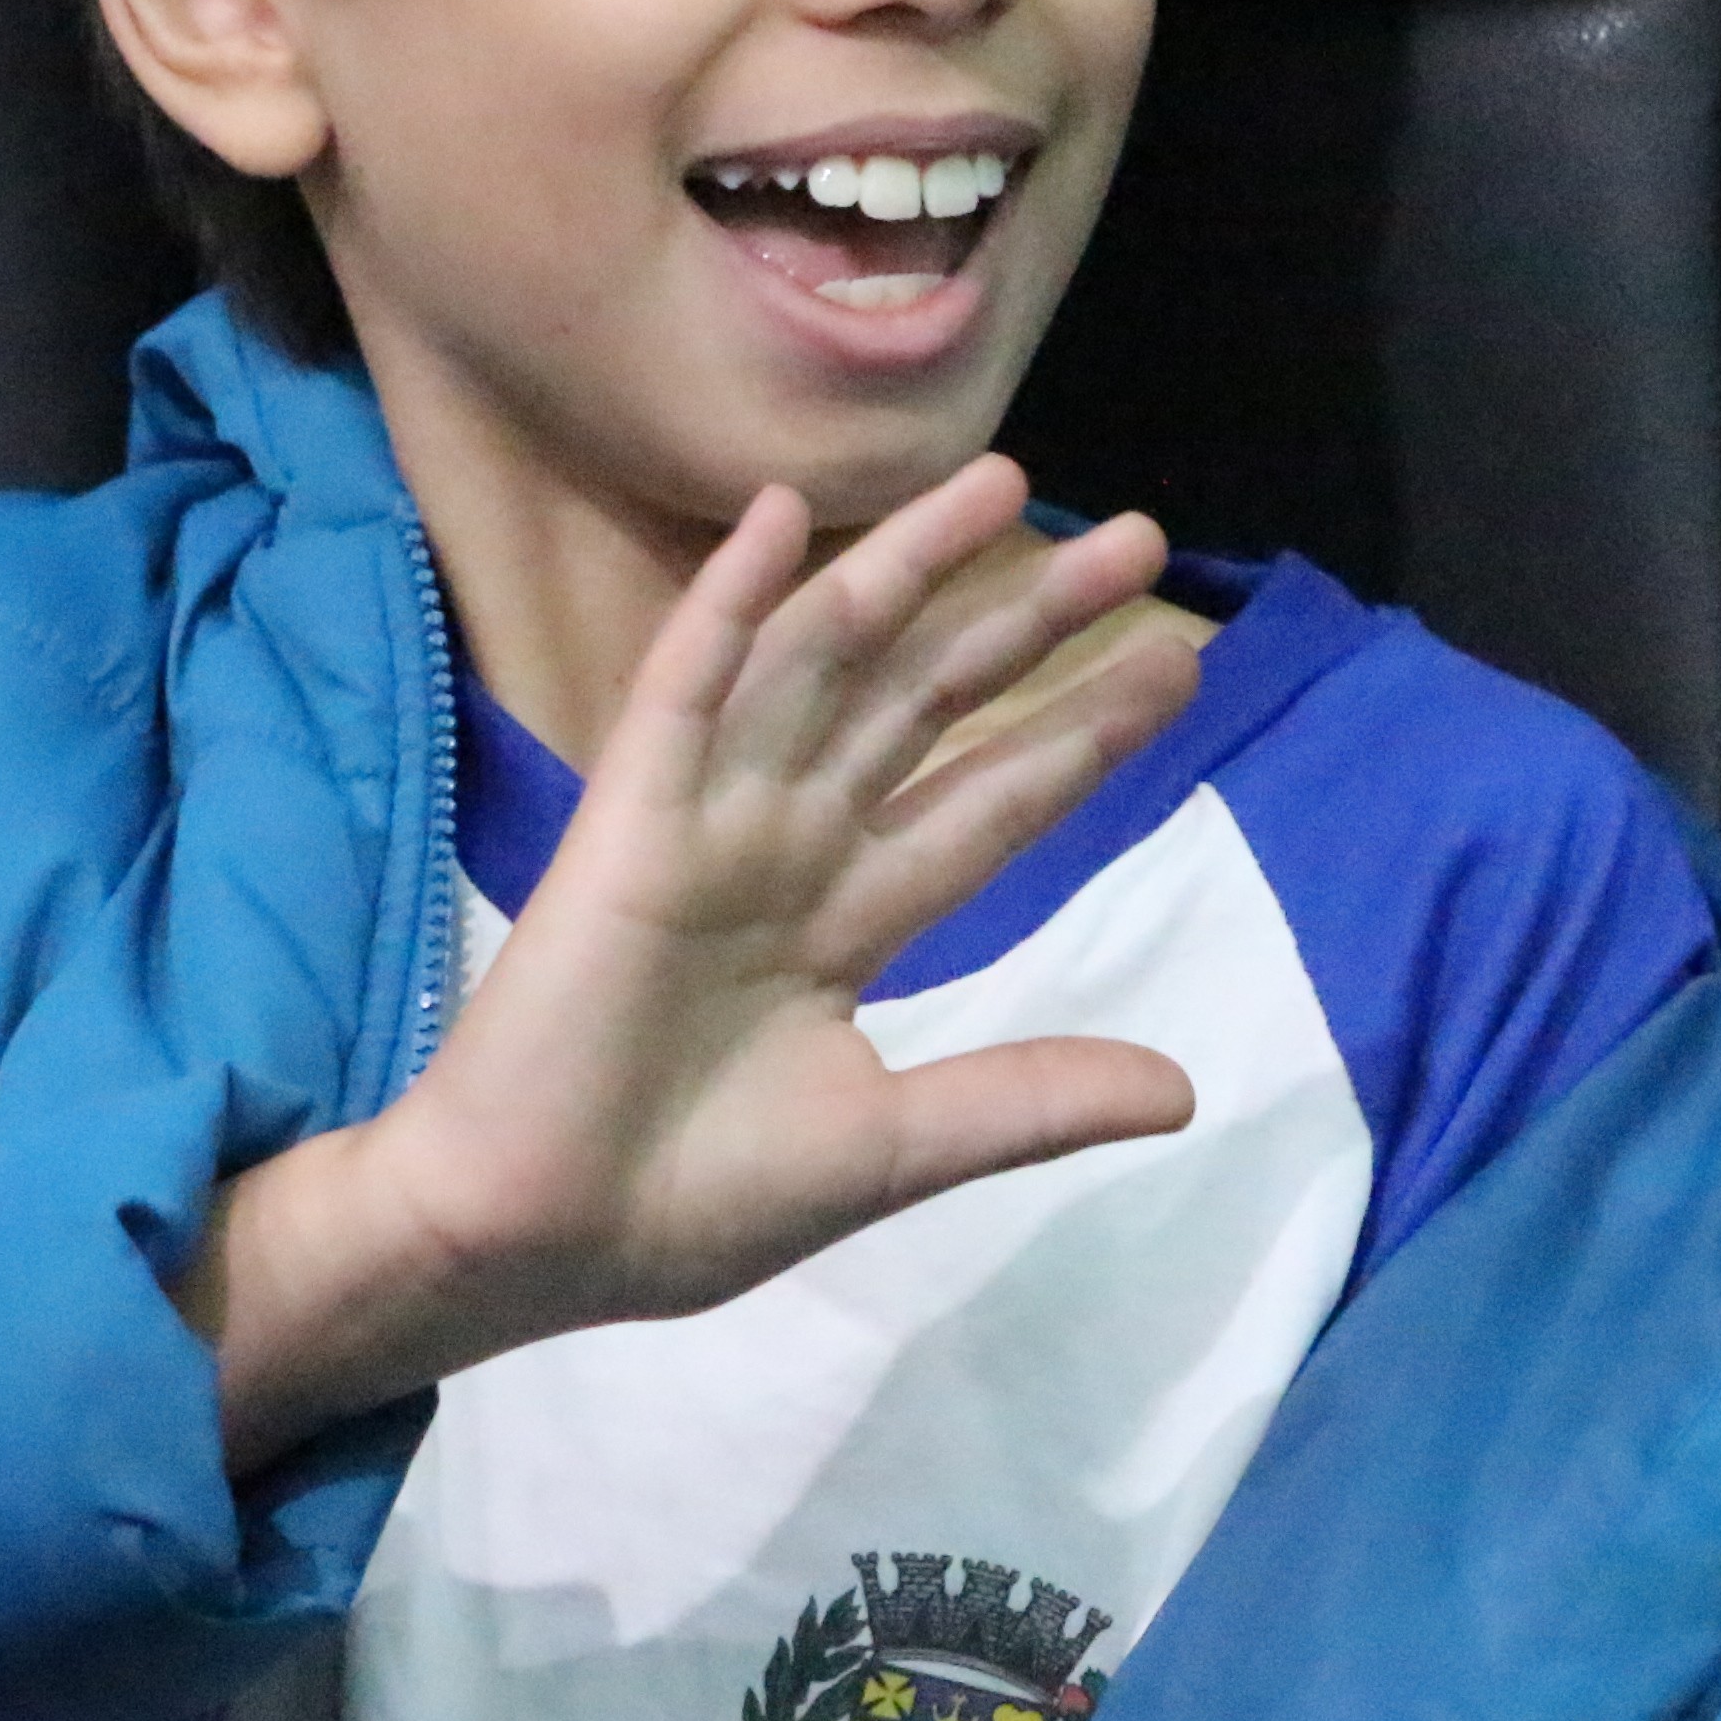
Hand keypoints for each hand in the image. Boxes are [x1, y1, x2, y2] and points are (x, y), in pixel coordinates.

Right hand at [184, 459, 1200, 1466]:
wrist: (536, 1237)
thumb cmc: (692, 1202)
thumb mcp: (893, 1150)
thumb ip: (1027, 1100)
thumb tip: (1183, 1092)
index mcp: (850, 922)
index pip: (990, 801)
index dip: (1079, 733)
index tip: (1174, 662)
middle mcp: (791, 847)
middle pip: (930, 705)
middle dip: (1024, 622)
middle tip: (1131, 540)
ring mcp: (710, 821)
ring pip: (825, 664)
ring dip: (904, 570)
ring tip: (999, 482)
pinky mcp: (628, 817)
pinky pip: (685, 686)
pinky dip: (728, 599)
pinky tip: (780, 515)